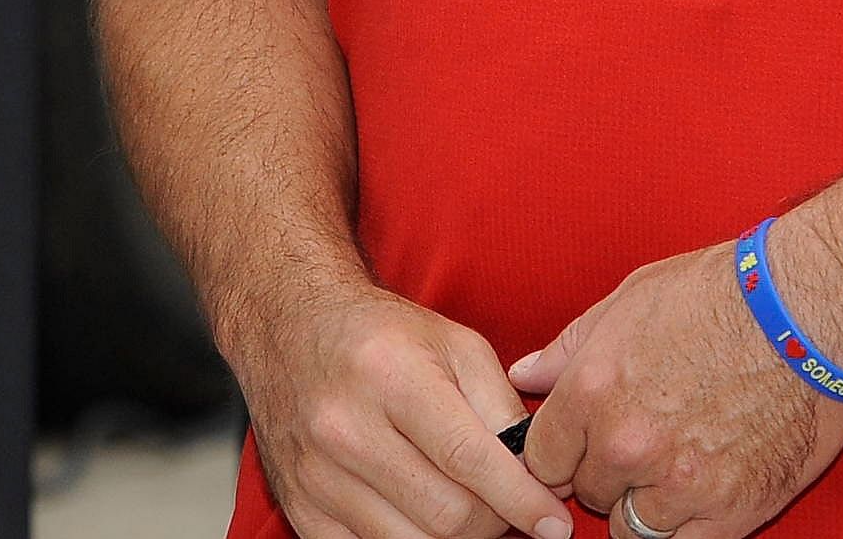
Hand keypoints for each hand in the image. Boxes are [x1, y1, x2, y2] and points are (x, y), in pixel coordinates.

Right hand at [227, 279, 572, 538]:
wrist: (288, 324)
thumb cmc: (380, 334)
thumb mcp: (454, 344)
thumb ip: (502, 408)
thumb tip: (540, 479)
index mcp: (389, 374)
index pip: (469, 459)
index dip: (522, 501)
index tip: (554, 523)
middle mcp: (344, 426)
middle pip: (447, 516)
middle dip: (496, 522)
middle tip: (509, 509)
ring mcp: (316, 473)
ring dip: (458, 538)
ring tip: (470, 511)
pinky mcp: (300, 506)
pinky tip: (423, 518)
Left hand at [510, 244, 842, 537]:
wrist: (806, 310)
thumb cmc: (718, 293)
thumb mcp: (628, 302)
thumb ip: (569, 349)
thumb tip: (524, 375)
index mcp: (591, 391)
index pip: (542, 459)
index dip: (560, 453)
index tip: (581, 445)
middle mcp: (626, 444)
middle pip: (588, 492)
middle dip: (605, 474)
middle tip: (640, 447)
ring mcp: (678, 483)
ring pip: (632, 528)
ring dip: (644, 505)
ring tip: (673, 469)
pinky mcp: (732, 510)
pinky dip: (685, 529)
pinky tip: (698, 496)